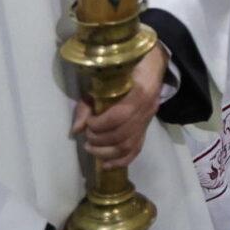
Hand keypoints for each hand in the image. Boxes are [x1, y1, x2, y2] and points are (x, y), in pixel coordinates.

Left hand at [70, 42, 166, 170]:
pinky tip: (105, 165)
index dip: (101, 123)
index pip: (121, 115)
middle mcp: (148, 108)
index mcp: (141, 91)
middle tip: (87, 135)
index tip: (88, 121)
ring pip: (128, 145)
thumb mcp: (106, 78)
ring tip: (90, 148)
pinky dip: (120, 161)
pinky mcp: (146, 129)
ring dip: (105, 152)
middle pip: (123, 134)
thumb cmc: (127, 67)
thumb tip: (76, 129)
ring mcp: (148, 120)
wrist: (153, 64)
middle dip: (100, 138)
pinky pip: (136, 150)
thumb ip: (89, 103)